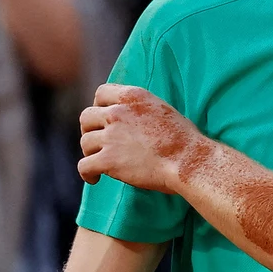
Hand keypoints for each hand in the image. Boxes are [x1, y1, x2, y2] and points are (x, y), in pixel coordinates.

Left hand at [78, 84, 206, 193]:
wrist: (188, 161)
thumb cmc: (182, 138)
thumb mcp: (161, 109)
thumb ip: (138, 108)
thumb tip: (127, 117)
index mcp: (133, 96)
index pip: (101, 93)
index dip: (98, 106)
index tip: (102, 119)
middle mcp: (118, 112)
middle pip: (86, 117)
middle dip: (90, 130)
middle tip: (98, 142)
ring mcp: (111, 136)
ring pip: (85, 142)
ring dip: (91, 153)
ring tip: (101, 163)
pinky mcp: (108, 160)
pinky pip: (84, 166)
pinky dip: (87, 174)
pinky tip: (95, 178)